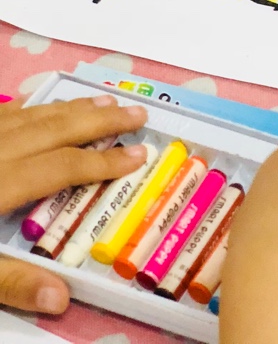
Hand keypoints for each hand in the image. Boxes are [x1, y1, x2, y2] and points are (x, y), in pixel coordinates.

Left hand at [0, 95, 146, 314]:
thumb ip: (7, 280)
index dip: (104, 162)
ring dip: (71, 108)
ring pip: (30, 114)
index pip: (62, 167)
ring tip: (104, 102)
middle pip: (54, 128)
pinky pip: (1, 114)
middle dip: (99, 120)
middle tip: (136, 114)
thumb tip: (60, 297)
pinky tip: (39, 105)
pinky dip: (30, 107)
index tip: (141, 155)